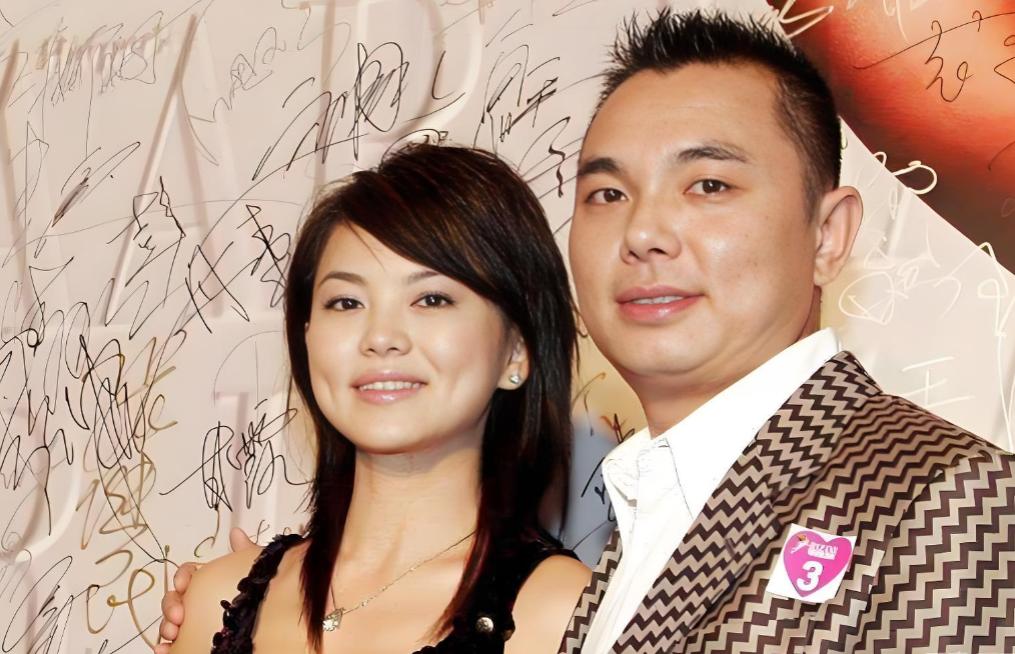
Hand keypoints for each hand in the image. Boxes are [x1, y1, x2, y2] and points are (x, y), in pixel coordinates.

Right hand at [153, 528, 256, 652]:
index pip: (188, 574)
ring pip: (169, 621)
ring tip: (172, 633)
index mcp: (208, 583)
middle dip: (170, 605)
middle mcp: (196, 602)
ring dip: (165, 626)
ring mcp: (191, 622)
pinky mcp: (189, 641)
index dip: (182, 577)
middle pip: (174, 598)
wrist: (266, 622)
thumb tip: (237, 533)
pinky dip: (165, 647)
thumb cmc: (254, 594)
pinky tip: (164, 649)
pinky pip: (173, 644)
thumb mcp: (252, 572)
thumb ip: (243, 553)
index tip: (183, 584)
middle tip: (178, 615)